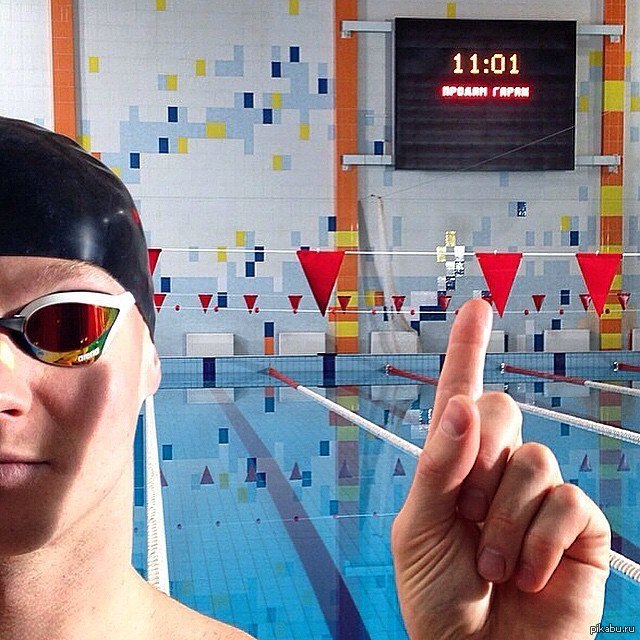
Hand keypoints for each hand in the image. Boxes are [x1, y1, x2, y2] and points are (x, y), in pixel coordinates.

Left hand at [391, 299, 610, 639]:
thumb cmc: (438, 595)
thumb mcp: (418, 527)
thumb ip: (438, 465)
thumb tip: (463, 405)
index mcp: (452, 462)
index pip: (460, 392)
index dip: (467, 348)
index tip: (476, 307)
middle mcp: (497, 467)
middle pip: (502, 409)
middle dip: (479, 459)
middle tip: (465, 512)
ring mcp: (539, 495)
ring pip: (535, 459)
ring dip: (504, 518)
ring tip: (490, 562)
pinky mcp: (577, 527)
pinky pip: (569, 502)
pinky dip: (539, 541)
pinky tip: (526, 575)